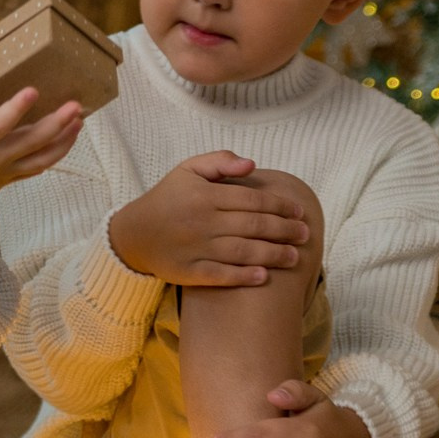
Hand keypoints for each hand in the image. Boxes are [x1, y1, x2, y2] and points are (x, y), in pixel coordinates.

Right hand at [0, 83, 84, 220]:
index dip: (16, 109)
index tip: (33, 91)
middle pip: (33, 142)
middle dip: (57, 123)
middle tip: (75, 105)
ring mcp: (4, 171)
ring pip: (43, 158)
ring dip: (64, 140)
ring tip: (79, 121)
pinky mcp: (8, 179)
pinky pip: (37, 168)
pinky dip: (55, 155)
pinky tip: (66, 141)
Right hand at [108, 154, 309, 286]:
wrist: (133, 233)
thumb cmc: (167, 198)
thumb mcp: (187, 170)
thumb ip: (219, 161)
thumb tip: (252, 164)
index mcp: (204, 195)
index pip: (252, 199)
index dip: (280, 206)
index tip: (299, 212)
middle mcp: (202, 221)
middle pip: (253, 226)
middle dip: (284, 230)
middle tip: (305, 235)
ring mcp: (195, 248)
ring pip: (242, 251)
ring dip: (272, 254)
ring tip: (294, 257)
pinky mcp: (188, 272)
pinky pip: (220, 276)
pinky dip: (243, 276)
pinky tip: (264, 276)